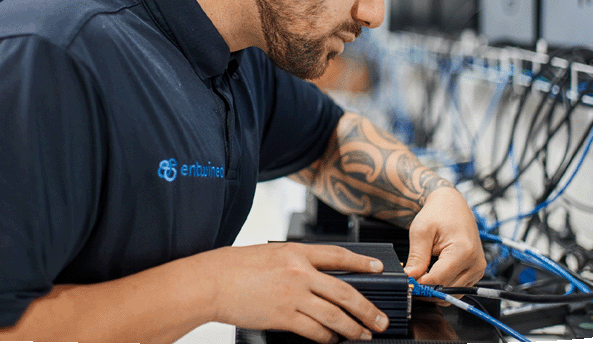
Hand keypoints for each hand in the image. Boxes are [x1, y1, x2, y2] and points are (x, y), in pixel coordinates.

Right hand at [205, 242, 390, 342]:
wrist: (213, 281)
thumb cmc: (235, 267)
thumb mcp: (271, 254)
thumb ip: (295, 262)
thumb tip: (317, 277)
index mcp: (297, 252)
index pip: (339, 256)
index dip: (363, 263)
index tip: (378, 269)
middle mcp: (300, 273)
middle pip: (345, 292)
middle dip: (367, 309)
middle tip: (380, 320)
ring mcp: (293, 296)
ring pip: (334, 315)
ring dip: (352, 327)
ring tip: (362, 334)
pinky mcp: (284, 317)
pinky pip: (314, 330)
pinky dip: (327, 337)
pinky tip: (331, 340)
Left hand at [403, 187, 485, 287]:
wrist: (452, 205)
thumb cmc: (438, 213)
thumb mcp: (421, 231)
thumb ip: (416, 257)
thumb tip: (410, 277)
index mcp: (464, 251)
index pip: (439, 279)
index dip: (420, 284)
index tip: (407, 282)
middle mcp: (475, 263)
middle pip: (446, 289)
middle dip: (426, 288)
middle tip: (410, 279)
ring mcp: (478, 269)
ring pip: (452, 292)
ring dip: (435, 288)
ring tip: (420, 275)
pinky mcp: (475, 271)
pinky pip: (457, 287)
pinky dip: (443, 285)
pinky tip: (431, 274)